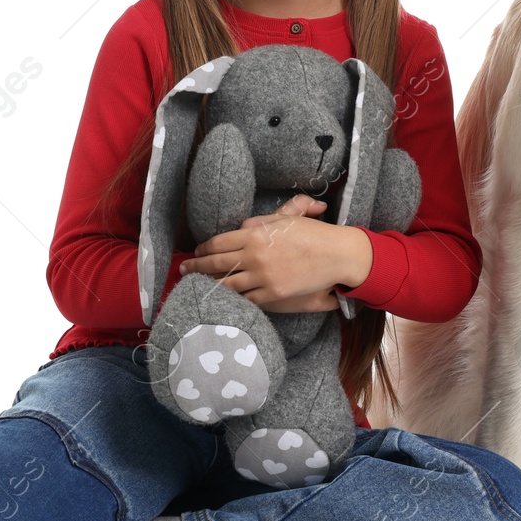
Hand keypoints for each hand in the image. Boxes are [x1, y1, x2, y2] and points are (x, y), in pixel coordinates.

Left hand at [179, 192, 370, 312]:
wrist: (336, 254)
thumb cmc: (313, 234)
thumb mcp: (285, 219)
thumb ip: (261, 222)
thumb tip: (242, 227)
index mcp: (255, 235)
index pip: (219, 242)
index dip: (204, 249)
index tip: (196, 252)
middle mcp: (254, 256)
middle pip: (216, 263)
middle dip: (196, 267)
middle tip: (184, 270)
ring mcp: (262, 277)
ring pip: (227, 285)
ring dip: (210, 286)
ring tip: (198, 287)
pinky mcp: (273, 294)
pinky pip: (246, 299)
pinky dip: (233, 300)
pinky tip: (224, 301)